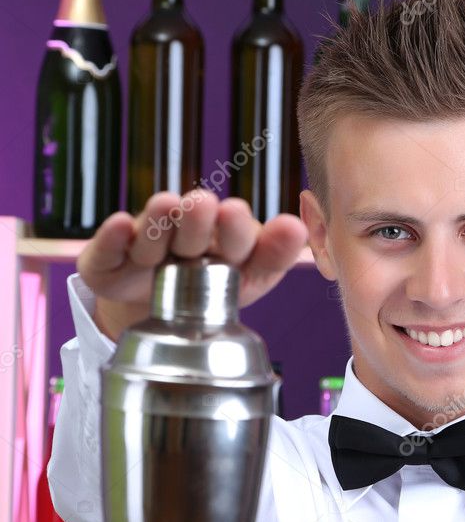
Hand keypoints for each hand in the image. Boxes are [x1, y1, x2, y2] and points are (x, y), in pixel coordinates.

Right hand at [77, 189, 308, 340]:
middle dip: (201, 219)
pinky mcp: (108, 258)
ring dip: (160, 221)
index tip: (255, 220)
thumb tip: (299, 225)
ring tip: (166, 206)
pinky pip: (109, 248)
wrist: (161, 315)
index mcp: (228, 241)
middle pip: (195, 226)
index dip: (246, 230)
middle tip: (206, 207)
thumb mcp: (250, 280)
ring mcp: (146, 244)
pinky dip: (112, 238)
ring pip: (154, 232)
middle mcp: (186, 234)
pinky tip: (121, 226)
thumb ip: (274, 256)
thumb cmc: (215, 290)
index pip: (241, 235)